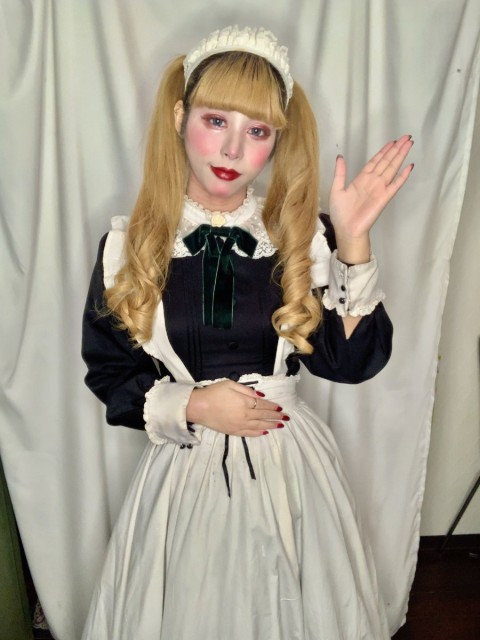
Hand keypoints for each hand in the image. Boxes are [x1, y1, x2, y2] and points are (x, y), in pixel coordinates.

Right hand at [186, 380, 287, 436]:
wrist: (198, 407)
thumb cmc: (214, 392)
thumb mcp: (231, 384)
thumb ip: (247, 390)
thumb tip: (261, 396)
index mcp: (245, 402)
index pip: (264, 405)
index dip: (273, 407)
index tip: (281, 408)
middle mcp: (245, 415)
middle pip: (264, 416)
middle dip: (276, 417)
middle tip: (286, 419)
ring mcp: (239, 425)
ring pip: (259, 426)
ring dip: (271, 426)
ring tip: (279, 426)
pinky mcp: (233, 431)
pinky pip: (249, 433)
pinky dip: (258, 433)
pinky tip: (264, 432)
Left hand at [329, 135, 413, 262]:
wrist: (346, 230)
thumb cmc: (341, 214)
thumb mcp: (336, 190)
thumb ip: (340, 173)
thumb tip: (340, 156)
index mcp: (361, 179)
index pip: (375, 161)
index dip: (384, 151)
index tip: (392, 141)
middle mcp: (372, 182)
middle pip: (387, 161)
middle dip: (396, 149)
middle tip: (406, 137)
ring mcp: (380, 189)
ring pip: (392, 168)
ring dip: (400, 156)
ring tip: (408, 144)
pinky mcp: (384, 198)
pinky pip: (395, 185)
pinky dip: (402, 176)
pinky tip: (409, 167)